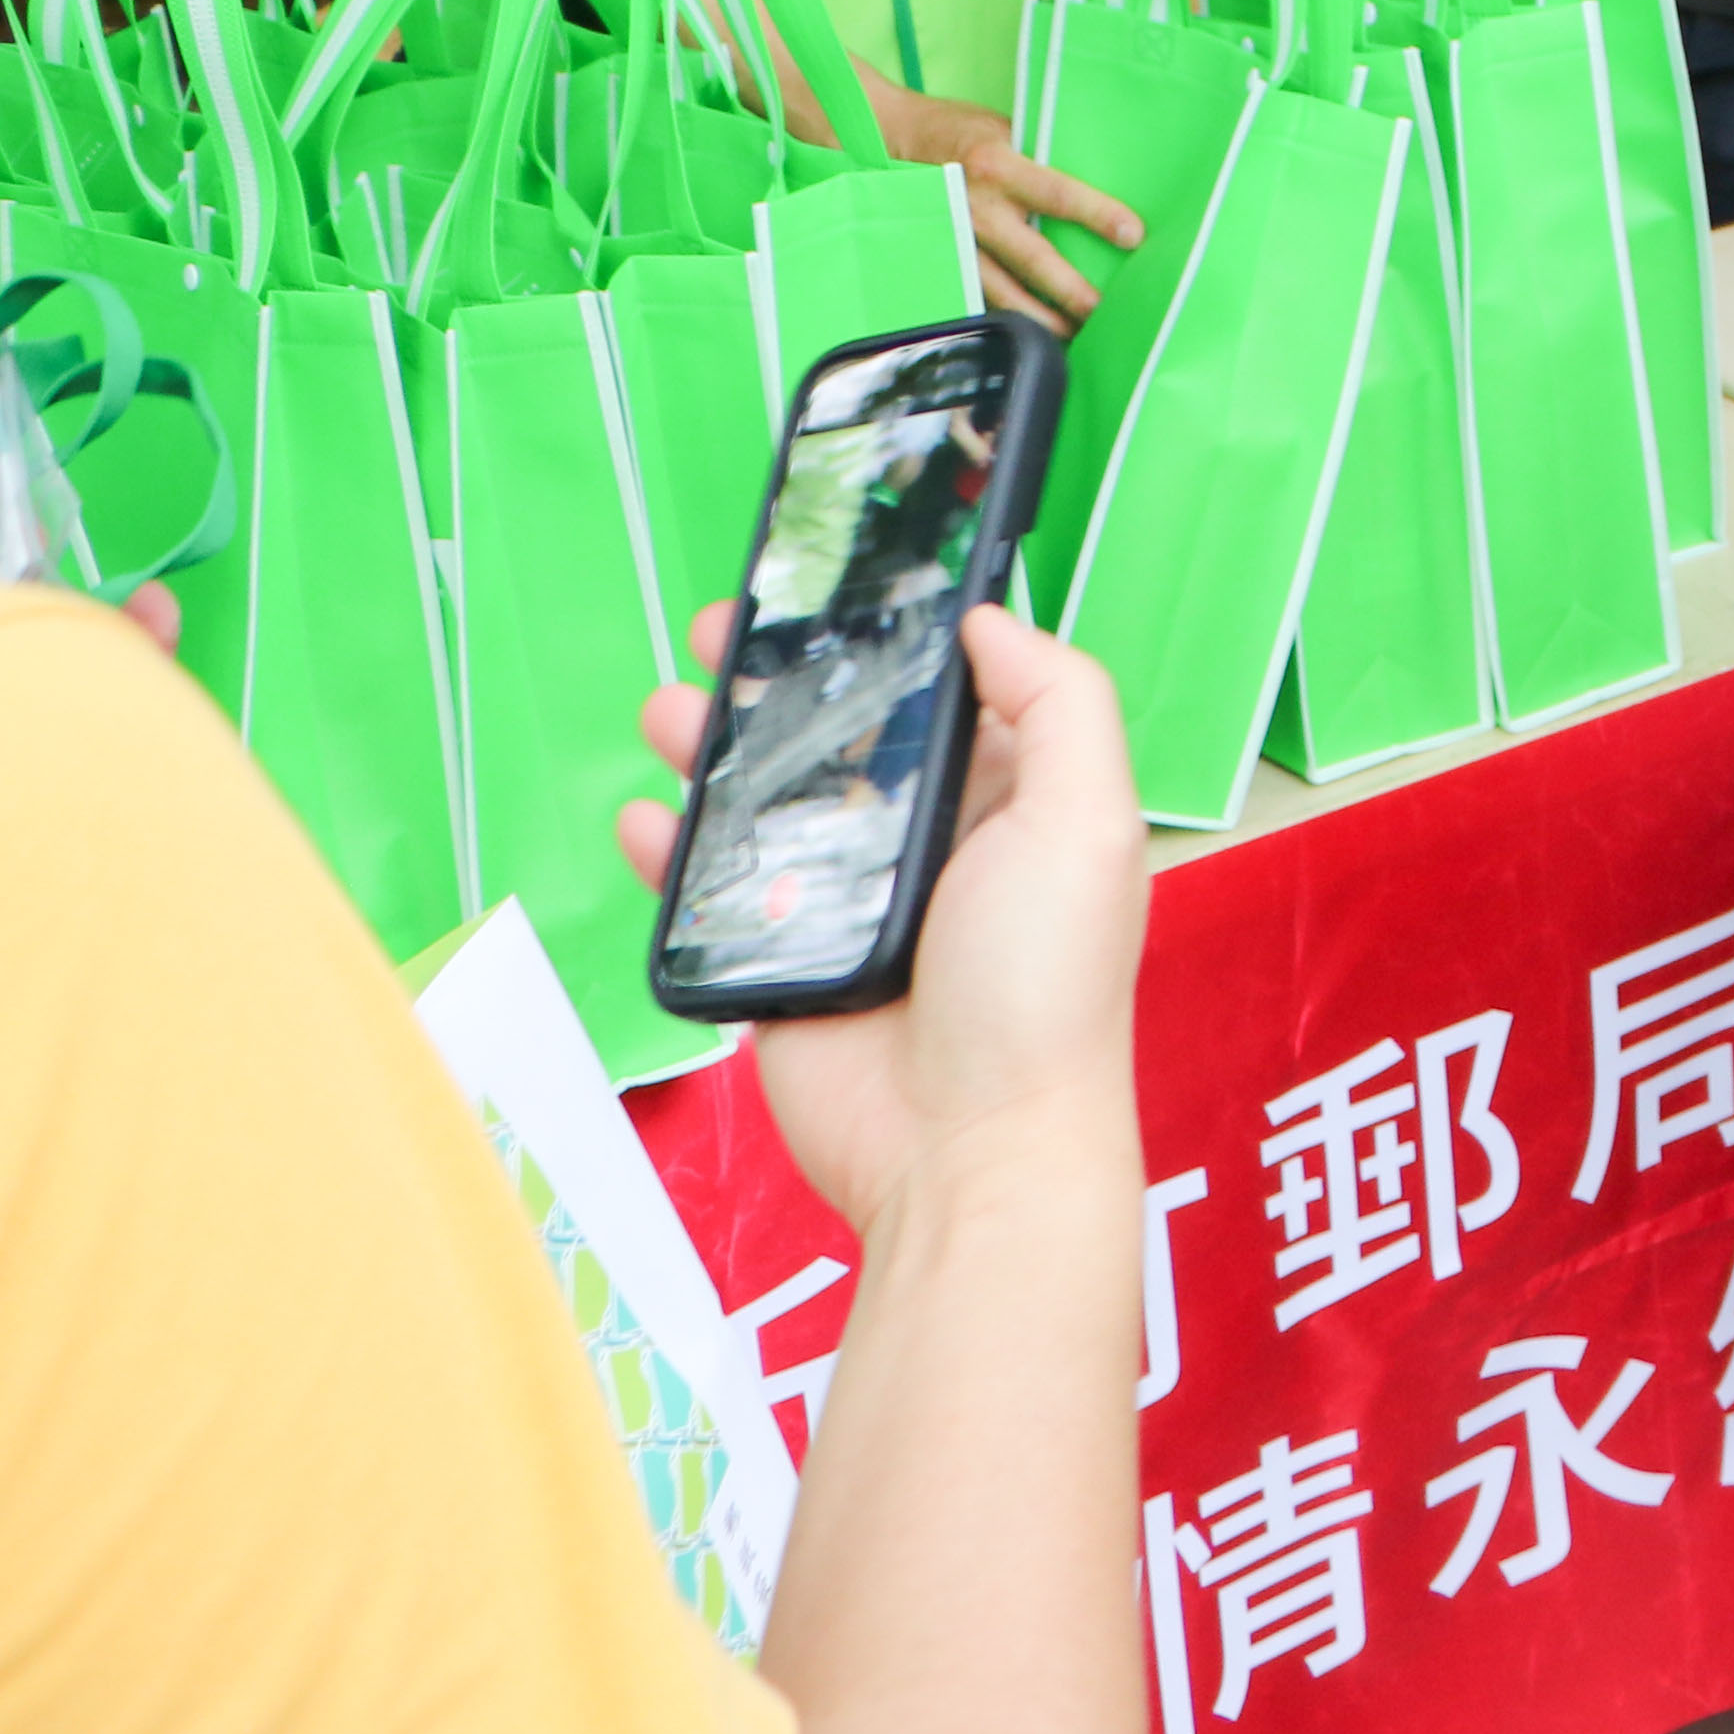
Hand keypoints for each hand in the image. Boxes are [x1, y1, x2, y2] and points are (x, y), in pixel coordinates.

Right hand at [617, 598, 1147, 1240]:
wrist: (968, 1149)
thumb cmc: (1044, 994)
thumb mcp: (1086, 822)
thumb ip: (1059, 704)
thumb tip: (991, 619)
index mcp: (1009, 799)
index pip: (942, 692)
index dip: (886, 638)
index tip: (831, 584)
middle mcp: (927, 845)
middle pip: (837, 738)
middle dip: (777, 682)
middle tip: (723, 630)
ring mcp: (847, 905)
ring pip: (763, 805)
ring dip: (711, 750)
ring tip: (674, 709)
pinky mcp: (779, 966)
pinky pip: (710, 894)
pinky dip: (668, 853)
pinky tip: (647, 816)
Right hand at [875, 83, 1144, 333]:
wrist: (890, 138)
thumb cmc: (960, 131)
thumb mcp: (1004, 128)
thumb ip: (1042, 158)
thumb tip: (1103, 180)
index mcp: (996, 164)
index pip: (1057, 194)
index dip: (1098, 214)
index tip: (1134, 235)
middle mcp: (973, 205)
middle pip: (1033, 258)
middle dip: (1072, 291)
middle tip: (1106, 311)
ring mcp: (953, 238)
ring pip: (1001, 292)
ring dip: (1041, 318)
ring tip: (1076, 334)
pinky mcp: (939, 259)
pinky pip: (975, 296)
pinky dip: (1005, 317)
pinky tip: (1030, 333)